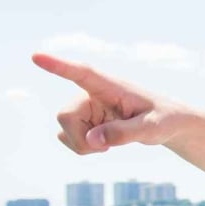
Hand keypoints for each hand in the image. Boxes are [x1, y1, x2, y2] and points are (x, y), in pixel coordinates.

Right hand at [35, 53, 179, 153]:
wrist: (168, 124)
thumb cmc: (164, 119)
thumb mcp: (152, 129)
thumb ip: (125, 133)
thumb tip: (93, 140)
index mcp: (110, 86)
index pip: (81, 72)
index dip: (58, 66)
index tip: (36, 56)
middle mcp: (91, 93)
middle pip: (65, 116)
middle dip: (80, 138)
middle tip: (106, 149)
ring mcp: (86, 107)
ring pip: (63, 130)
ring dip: (83, 145)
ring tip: (109, 144)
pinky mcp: (84, 121)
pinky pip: (67, 138)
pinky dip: (82, 147)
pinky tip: (102, 144)